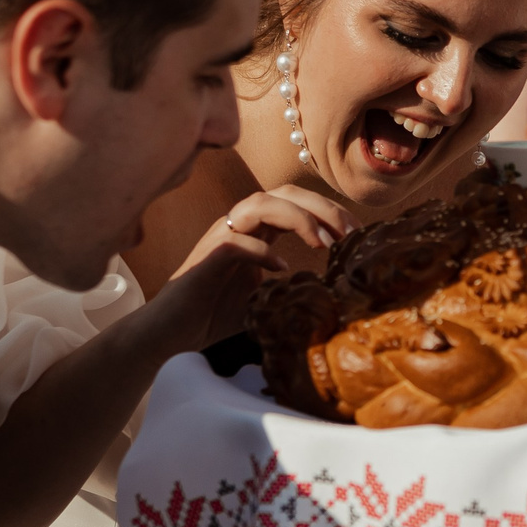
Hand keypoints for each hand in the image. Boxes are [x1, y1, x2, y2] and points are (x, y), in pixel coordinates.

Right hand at [156, 185, 351, 352]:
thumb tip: (332, 299)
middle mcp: (240, 226)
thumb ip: (291, 289)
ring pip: (259, 203)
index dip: (329, 211)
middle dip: (322, 207)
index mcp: (256, 231)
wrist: (169, 333)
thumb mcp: (265, 300)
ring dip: (297, 218)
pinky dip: (262, 250)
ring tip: (322, 243)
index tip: (357, 234)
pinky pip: (236, 241)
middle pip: (284, 193)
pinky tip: (281, 269)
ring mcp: (221, 237)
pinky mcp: (207, 258)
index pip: (297, 203)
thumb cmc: (214, 315)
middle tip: (351, 233)